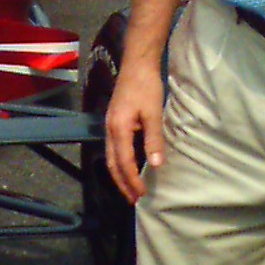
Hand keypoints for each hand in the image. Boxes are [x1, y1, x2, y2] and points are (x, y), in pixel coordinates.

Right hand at [105, 60, 164, 205]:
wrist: (137, 64)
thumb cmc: (146, 86)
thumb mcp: (153, 113)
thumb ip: (153, 140)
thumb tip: (155, 165)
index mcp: (118, 129)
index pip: (124, 163)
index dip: (132, 181)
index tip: (142, 195)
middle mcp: (110, 130)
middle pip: (113, 164)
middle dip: (122, 184)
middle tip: (133, 200)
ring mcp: (110, 125)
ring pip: (111, 158)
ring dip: (120, 175)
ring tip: (131, 188)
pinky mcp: (114, 121)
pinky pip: (115, 149)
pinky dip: (121, 163)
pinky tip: (131, 166)